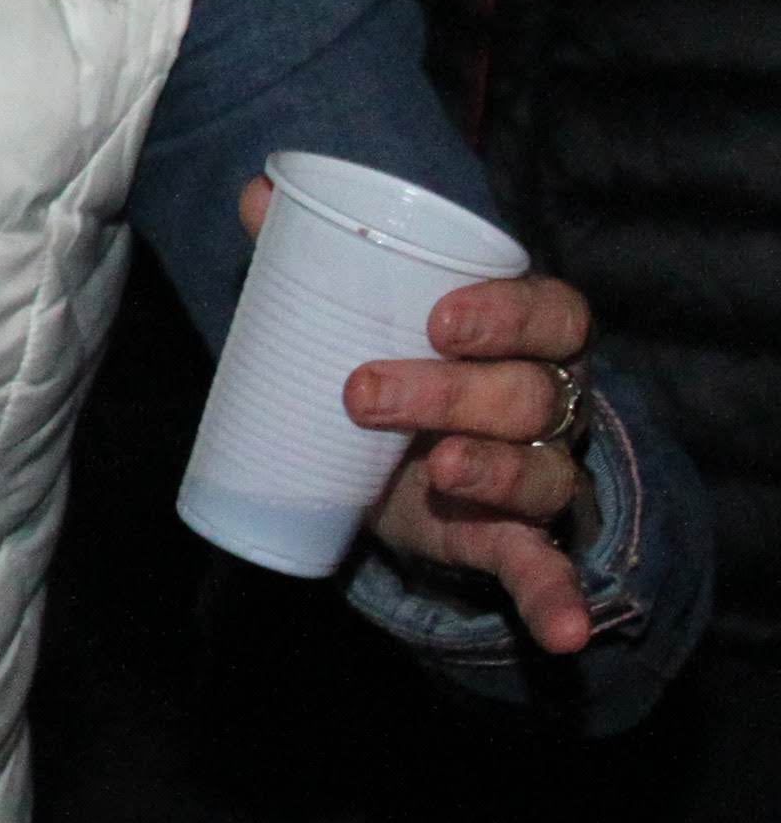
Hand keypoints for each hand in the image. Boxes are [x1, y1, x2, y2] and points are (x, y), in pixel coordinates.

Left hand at [238, 178, 603, 651]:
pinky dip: (557, 597)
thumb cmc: (401, 359)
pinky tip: (565, 629)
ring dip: (492, 471)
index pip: (547, 311)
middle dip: (450, 392)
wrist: (413, 453)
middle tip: (363, 393)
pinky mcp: (512, 536)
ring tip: (436, 472)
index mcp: (524, 332)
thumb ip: (319, 254)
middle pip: (526, 392)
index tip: (440, 319)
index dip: (505, 314)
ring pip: (538, 469)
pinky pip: (548, 566)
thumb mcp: (367, 311)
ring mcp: (536, 470)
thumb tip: (258, 193)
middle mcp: (546, 399)